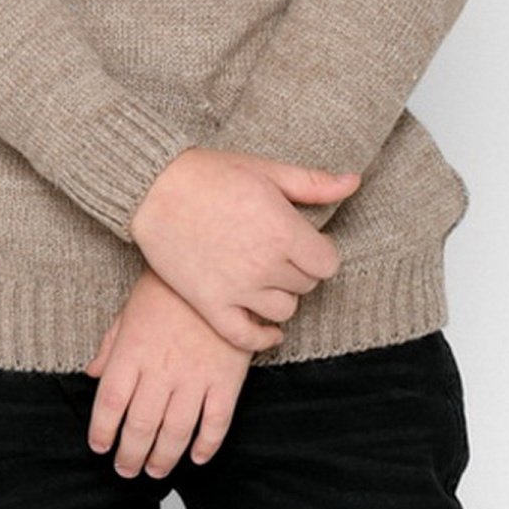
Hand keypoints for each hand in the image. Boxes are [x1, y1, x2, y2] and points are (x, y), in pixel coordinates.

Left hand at [86, 270, 254, 478]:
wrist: (219, 265)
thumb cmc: (170, 286)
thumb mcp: (130, 310)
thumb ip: (111, 346)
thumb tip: (92, 373)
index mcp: (132, 353)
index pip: (109, 404)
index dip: (103, 432)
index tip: (100, 447)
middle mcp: (161, 370)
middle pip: (140, 426)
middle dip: (131, 455)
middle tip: (127, 470)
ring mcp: (195, 377)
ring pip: (175, 432)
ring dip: (163, 458)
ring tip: (156, 471)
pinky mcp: (227, 379)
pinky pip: (216, 422)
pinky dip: (207, 445)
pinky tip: (198, 457)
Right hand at [128, 147, 358, 348]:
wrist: (154, 187)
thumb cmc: (211, 174)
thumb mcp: (267, 170)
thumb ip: (314, 183)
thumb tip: (354, 182)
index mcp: (284, 231)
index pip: (327, 263)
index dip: (319, 253)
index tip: (304, 243)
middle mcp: (265, 265)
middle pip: (306, 285)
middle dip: (298, 270)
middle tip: (278, 253)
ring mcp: (236, 288)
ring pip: (283, 311)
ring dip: (280, 297)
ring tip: (266, 278)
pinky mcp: (210, 303)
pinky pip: (246, 337)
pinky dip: (262, 339)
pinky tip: (268, 330)